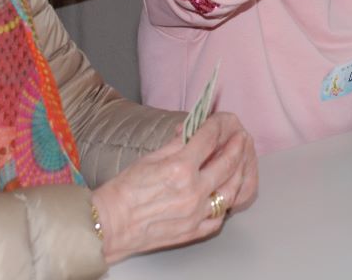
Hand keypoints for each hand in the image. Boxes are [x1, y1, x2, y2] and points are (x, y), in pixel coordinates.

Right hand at [93, 112, 257, 265]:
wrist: (110, 225)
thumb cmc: (124, 191)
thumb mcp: (150, 158)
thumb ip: (177, 145)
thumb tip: (193, 131)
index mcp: (180, 168)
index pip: (208, 139)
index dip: (217, 126)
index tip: (221, 120)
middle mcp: (193, 191)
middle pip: (227, 164)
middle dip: (237, 147)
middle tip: (241, 138)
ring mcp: (196, 213)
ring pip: (230, 191)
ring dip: (238, 174)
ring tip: (240, 163)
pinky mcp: (194, 231)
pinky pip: (218, 218)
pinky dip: (223, 204)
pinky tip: (224, 194)